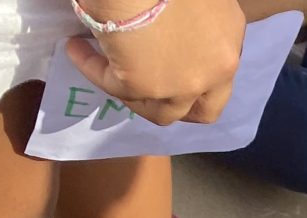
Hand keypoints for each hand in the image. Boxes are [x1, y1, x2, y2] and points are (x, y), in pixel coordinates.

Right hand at [66, 0, 245, 125]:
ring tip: (109, 66)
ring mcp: (181, 83)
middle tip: (153, 90)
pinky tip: (76, 50)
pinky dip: (93, 70)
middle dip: (178, 103)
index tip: (173, 61)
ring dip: (135, 95)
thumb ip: (191, 19)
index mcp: (230, 35)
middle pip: (201, 109)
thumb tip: (163, 28)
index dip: (197, 72)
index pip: (219, 72)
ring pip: (158, 109)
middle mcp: (215, 68)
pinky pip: (113, 87)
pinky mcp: (142, 84)